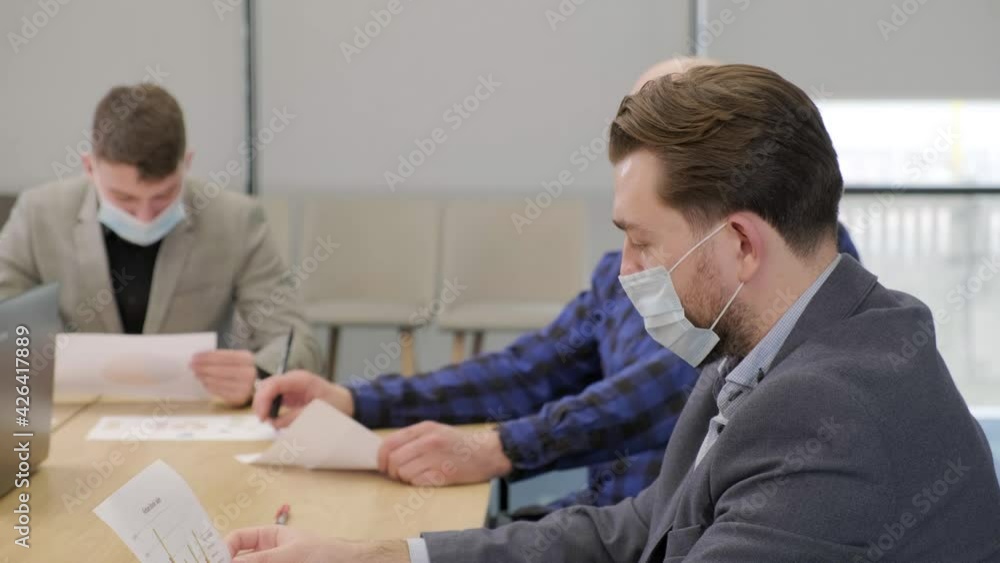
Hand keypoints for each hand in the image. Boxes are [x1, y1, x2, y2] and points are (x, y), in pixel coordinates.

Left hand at [191, 350, 256, 406]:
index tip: (195, 356)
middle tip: (191, 365)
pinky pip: (220, 391)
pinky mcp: (240, 397)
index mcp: (248, 359)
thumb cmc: (237, 370)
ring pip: (219, 380)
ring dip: (204, 377)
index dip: (208, 356)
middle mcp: (249, 372)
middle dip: (204, 366)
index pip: (225, 356)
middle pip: (221, 368)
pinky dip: (210, 386)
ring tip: (196, 373)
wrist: (251, 386)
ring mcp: (245, 386)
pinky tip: (204, 382)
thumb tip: (198, 358)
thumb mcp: (233, 359)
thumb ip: (218, 357)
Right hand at [226, 526, 409, 562]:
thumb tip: (231, 562)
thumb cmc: (327, 553)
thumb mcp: (290, 554)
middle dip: (229, 562)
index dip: (223, 548)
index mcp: (268, 536)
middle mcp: (266, 553)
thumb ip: (260, 560)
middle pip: (239, 559)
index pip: (237, 539)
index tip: (215, 560)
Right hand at [252, 370, 354, 427]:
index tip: (263, 416)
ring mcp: (290, 385)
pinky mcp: (289, 393)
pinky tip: (272, 417)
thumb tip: (274, 422)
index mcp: (300, 379)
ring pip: (267, 391)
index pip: (274, 384)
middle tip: (263, 421)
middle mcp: (293, 379)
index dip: (263, 399)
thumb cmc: (335, 404)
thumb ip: (294, 417)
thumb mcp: (316, 411)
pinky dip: (270, 406)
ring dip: (264, 405)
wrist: (345, 401)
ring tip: (268, 420)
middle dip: (260, 403)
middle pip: (267, 386)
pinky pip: (274, 397)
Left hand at [379, 421, 512, 485]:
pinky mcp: (443, 474)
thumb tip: (388, 452)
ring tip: (417, 475)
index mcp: (424, 428)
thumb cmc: (458, 444)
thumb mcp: (435, 431)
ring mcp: (436, 458)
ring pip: (404, 473)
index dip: (380, 457)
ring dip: (406, 478)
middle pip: (394, 460)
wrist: (486, 452)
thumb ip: (413, 437)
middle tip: (398, 475)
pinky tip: (428, 478)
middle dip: (392, 471)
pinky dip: (418, 483)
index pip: (389, 443)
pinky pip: (418, 482)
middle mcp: (429, 441)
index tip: (383, 465)